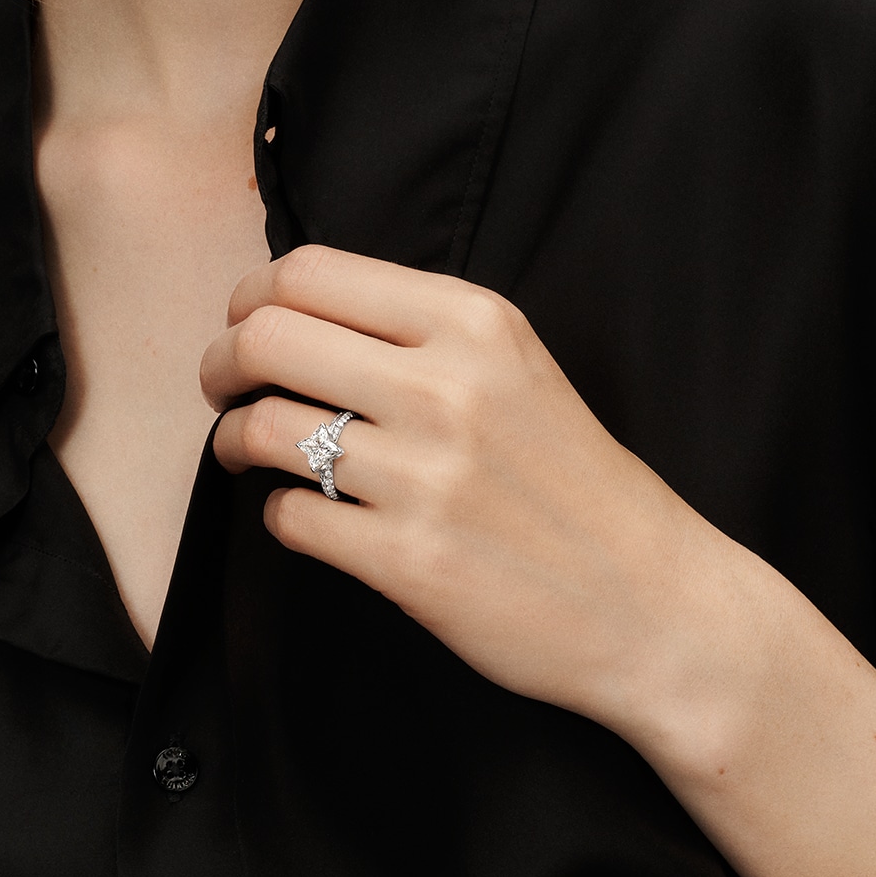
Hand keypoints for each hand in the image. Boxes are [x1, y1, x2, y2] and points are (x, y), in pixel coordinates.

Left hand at [204, 245, 753, 748]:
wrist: (654, 604)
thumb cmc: (578, 488)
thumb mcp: (521, 371)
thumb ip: (424, 335)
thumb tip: (298, 314)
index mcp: (474, 323)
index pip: (309, 272)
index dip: (250, 299)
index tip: (246, 327)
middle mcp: (447, 387)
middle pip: (266, 338)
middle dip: (221, 363)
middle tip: (224, 388)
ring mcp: (425, 477)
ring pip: (261, 429)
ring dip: (234, 441)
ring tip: (247, 453)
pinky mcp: (408, 561)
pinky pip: (289, 517)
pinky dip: (281, 515)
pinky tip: (310, 518)